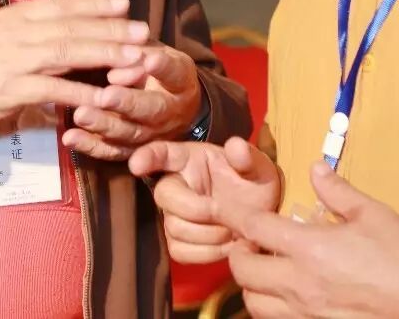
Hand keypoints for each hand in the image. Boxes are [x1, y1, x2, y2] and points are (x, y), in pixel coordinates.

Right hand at [0, 0, 147, 132]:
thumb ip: (26, 30)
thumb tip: (59, 26)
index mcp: (15, 16)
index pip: (62, 4)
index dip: (95, 2)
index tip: (125, 1)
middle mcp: (18, 32)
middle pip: (73, 26)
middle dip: (112, 28)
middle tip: (143, 30)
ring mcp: (14, 60)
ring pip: (69, 52)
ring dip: (106, 54)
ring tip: (135, 58)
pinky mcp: (10, 89)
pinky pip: (53, 89)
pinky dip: (81, 92)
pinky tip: (104, 97)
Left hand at [61, 43, 203, 159]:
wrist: (174, 106)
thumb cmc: (157, 69)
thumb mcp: (154, 52)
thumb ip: (139, 52)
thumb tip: (118, 64)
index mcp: (180, 82)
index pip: (174, 73)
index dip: (163, 68)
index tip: (150, 59)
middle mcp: (171, 112)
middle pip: (152, 110)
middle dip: (128, 103)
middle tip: (105, 95)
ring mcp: (154, 135)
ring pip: (130, 133)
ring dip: (104, 125)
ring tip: (80, 115)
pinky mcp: (134, 150)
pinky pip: (112, 151)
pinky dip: (90, 146)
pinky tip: (70, 137)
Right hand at [128, 137, 281, 262]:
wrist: (262, 218)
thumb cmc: (254, 184)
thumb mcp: (259, 166)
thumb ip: (248, 156)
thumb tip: (235, 146)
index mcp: (190, 159)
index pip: (162, 153)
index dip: (147, 157)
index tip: (137, 164)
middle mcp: (176, 184)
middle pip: (164, 195)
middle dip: (196, 208)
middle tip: (224, 211)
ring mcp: (173, 215)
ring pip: (174, 227)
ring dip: (208, 233)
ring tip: (232, 228)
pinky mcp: (178, 242)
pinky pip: (181, 251)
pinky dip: (207, 252)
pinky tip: (226, 244)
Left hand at [224, 162, 398, 317]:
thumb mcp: (372, 213)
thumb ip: (336, 190)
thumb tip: (315, 169)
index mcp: (310, 248)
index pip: (253, 228)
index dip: (231, 215)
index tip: (221, 208)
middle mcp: (300, 284)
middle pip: (242, 271)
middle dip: (239, 253)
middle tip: (252, 241)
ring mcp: (306, 313)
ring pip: (254, 304)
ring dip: (251, 284)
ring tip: (267, 269)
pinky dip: (271, 307)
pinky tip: (288, 293)